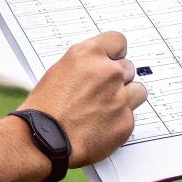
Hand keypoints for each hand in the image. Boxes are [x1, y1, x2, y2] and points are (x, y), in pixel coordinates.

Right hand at [18, 31, 144, 165]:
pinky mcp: (126, 121)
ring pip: (138, 91)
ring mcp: (120, 97)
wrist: (43, 140)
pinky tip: (100, 127)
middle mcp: (108, 72)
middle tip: (102, 93)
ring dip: (126, 98)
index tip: (112, 61)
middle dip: (118, 79)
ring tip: (106, 110)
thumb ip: (85, 66)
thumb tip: (97, 69)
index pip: (118, 41)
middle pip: (128, 68)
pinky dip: (119, 122)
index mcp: (88, 54)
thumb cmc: (44, 108)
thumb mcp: (59, 72)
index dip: (114, 54)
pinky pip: (131, 117)